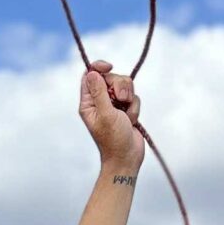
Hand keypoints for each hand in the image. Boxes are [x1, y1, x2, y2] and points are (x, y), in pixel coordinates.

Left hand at [79, 58, 142, 179]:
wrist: (127, 157)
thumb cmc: (113, 139)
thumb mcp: (105, 114)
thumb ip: (99, 92)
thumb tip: (91, 73)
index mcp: (89, 102)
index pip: (90, 76)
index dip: (99, 67)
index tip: (109, 67)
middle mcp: (100, 101)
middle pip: (111, 77)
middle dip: (120, 86)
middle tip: (121, 101)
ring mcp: (114, 104)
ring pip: (125, 85)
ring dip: (129, 99)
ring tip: (126, 115)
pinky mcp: (126, 108)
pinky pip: (134, 96)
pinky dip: (134, 108)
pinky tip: (130, 120)